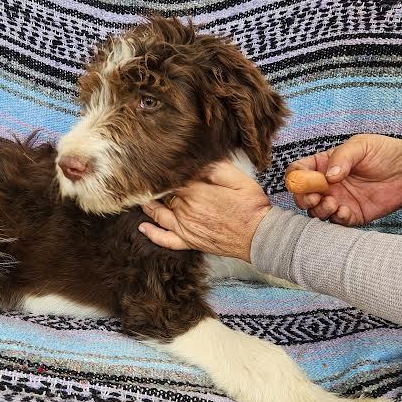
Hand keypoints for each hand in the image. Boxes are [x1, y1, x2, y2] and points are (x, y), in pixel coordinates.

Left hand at [139, 161, 271, 260]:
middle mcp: (186, 209)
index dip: (166, 172)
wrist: (259, 236)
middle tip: (147, 179)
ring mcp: (185, 227)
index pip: (172, 178)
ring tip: (142, 197)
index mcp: (197, 191)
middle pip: (164, 194)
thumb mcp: (239, 179)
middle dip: (156, 186)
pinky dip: (152, 234)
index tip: (161, 165)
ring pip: (159, 213)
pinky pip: (165, 239)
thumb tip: (198, 160)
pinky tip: (143, 227)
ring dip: (149, 205)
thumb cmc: (251, 206)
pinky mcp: (189, 241)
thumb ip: (216, 168)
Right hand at [287, 134, 401, 225]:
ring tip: (333, 203)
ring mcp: (338, 200)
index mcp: (324, 165)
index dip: (296, 178)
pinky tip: (346, 211)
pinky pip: (337, 222)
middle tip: (316, 198)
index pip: (299, 172)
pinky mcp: (352, 215)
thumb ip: (342, 158)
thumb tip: (328, 176)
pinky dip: (337, 219)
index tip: (304, 182)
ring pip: (316, 212)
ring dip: (320, 210)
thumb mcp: (361, 145)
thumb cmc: (385, 152)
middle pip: (302, 196)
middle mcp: (327, 185)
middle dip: (304, 199)